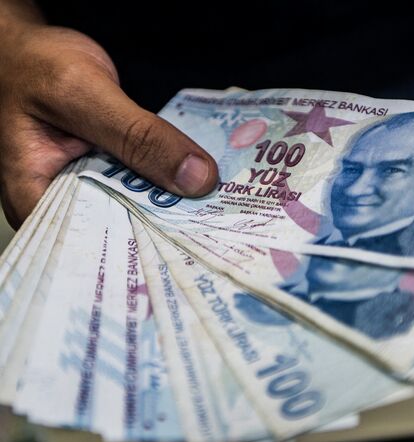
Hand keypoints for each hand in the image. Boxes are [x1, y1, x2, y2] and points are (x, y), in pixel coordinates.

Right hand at [0, 25, 217, 228]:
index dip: (141, 251)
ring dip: (170, 207)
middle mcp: (63, 204)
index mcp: (36, 199)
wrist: (32, 51)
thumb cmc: (34, 65)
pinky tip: (194, 187)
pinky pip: (139, 186)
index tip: (189, 246)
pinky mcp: (107, 174)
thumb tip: (197, 178)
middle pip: (119, 233)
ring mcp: (86, 190)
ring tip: (213, 215)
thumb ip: (136, 135)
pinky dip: (163, 183)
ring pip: (134, 210)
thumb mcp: (82, 93)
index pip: (93, 246)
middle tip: (214, 233)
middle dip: (164, 230)